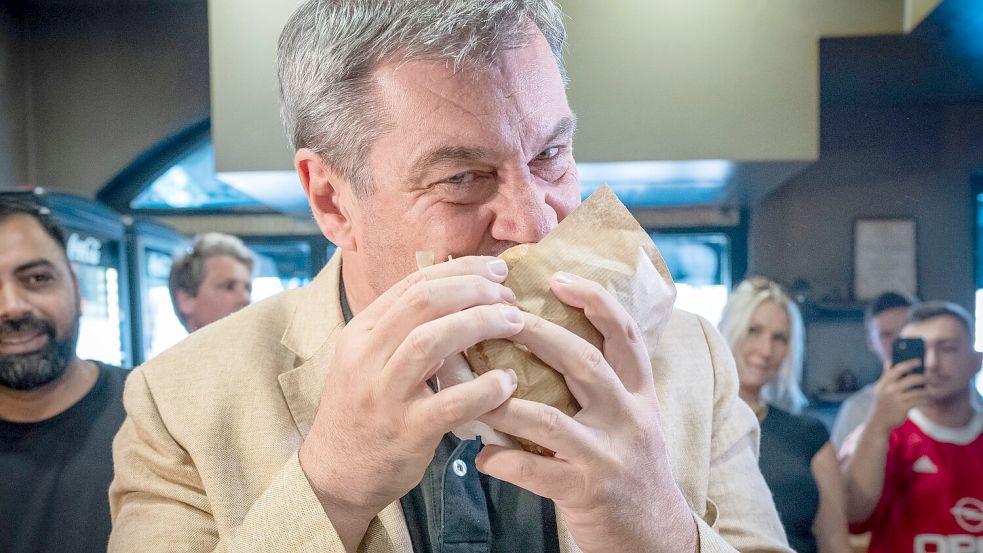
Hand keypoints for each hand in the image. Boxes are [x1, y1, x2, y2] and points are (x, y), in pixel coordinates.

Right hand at [299, 256, 521, 549]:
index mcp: (361, 331)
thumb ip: (404, 328)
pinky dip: (485, 388)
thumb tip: (459, 290)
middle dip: (474, 290)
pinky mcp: (406, 431)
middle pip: (424, 302)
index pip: (414, 283)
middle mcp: (366, 356)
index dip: (461, 270)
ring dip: (481, 324)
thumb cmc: (365, 411)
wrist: (335, 475)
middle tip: (509, 298)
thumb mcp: (371, 360)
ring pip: (432, 341)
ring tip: (515, 324)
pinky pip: (450, 403)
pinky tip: (508, 382)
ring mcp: (384, 393)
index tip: (496, 272)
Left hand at [476, 272, 696, 552]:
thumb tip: (544, 338)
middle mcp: (631, 418)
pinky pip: (536, 472)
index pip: (626, 335)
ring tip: (469, 390)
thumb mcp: (630, 418)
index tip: (558, 277)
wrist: (654, 536)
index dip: (595, 301)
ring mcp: (610, 455)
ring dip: (502, 402)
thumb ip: (602, 384)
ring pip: (551, 418)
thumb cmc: (628, 467)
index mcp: (640, 394)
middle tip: (497, 317)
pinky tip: (481, 455)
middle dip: (537, 335)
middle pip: (585, 362)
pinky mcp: (589, 492)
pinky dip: (503, 461)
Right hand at [869, 358, 925, 433]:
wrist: (878, 422)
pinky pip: (919, 401)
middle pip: (910, 379)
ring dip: (925, 390)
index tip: (918, 361)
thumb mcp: (880, 389)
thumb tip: (889, 362)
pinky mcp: (903, 408)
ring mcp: (896, 399)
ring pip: (917, 391)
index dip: (909, 364)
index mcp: (883, 383)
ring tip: (928, 391)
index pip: (897, 369)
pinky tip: (927, 400)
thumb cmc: (882, 403)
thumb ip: (885, 376)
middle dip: (921, 377)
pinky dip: (925, 400)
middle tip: (927, 378)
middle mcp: (889, 390)